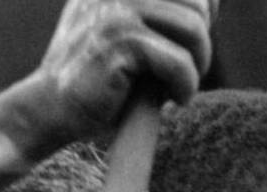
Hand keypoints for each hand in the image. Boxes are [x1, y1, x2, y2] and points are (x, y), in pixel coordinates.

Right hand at [24, 0, 215, 144]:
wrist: (53, 107)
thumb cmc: (100, 77)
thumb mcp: (132, 32)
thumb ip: (164, 11)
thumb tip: (213, 1)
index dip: (203, 12)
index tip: (188, 41)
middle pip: (198, 2)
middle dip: (201, 42)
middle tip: (182, 71)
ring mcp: (116, 8)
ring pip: (194, 28)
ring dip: (197, 66)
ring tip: (176, 85)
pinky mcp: (119, 40)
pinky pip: (181, 63)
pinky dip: (185, 88)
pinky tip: (171, 98)